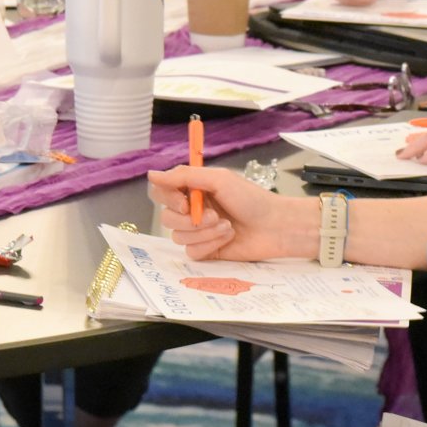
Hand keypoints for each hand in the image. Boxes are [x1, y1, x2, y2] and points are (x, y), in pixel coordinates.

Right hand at [143, 166, 315, 261]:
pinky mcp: (206, 250)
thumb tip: (151, 174)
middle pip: (166, 217)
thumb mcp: (218, 179)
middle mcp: (192, 210)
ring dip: (204, 232)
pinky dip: (210, 244)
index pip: (161, 192)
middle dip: (189, 219)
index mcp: (193, 189)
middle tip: (213, 215)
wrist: (275, 226)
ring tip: (227, 225)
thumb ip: (183, 176)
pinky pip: (191, 251)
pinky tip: (227, 237)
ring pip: (178, 236)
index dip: (168, 199)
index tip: (185, 202)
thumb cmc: (252, 199)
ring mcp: (198, 232)